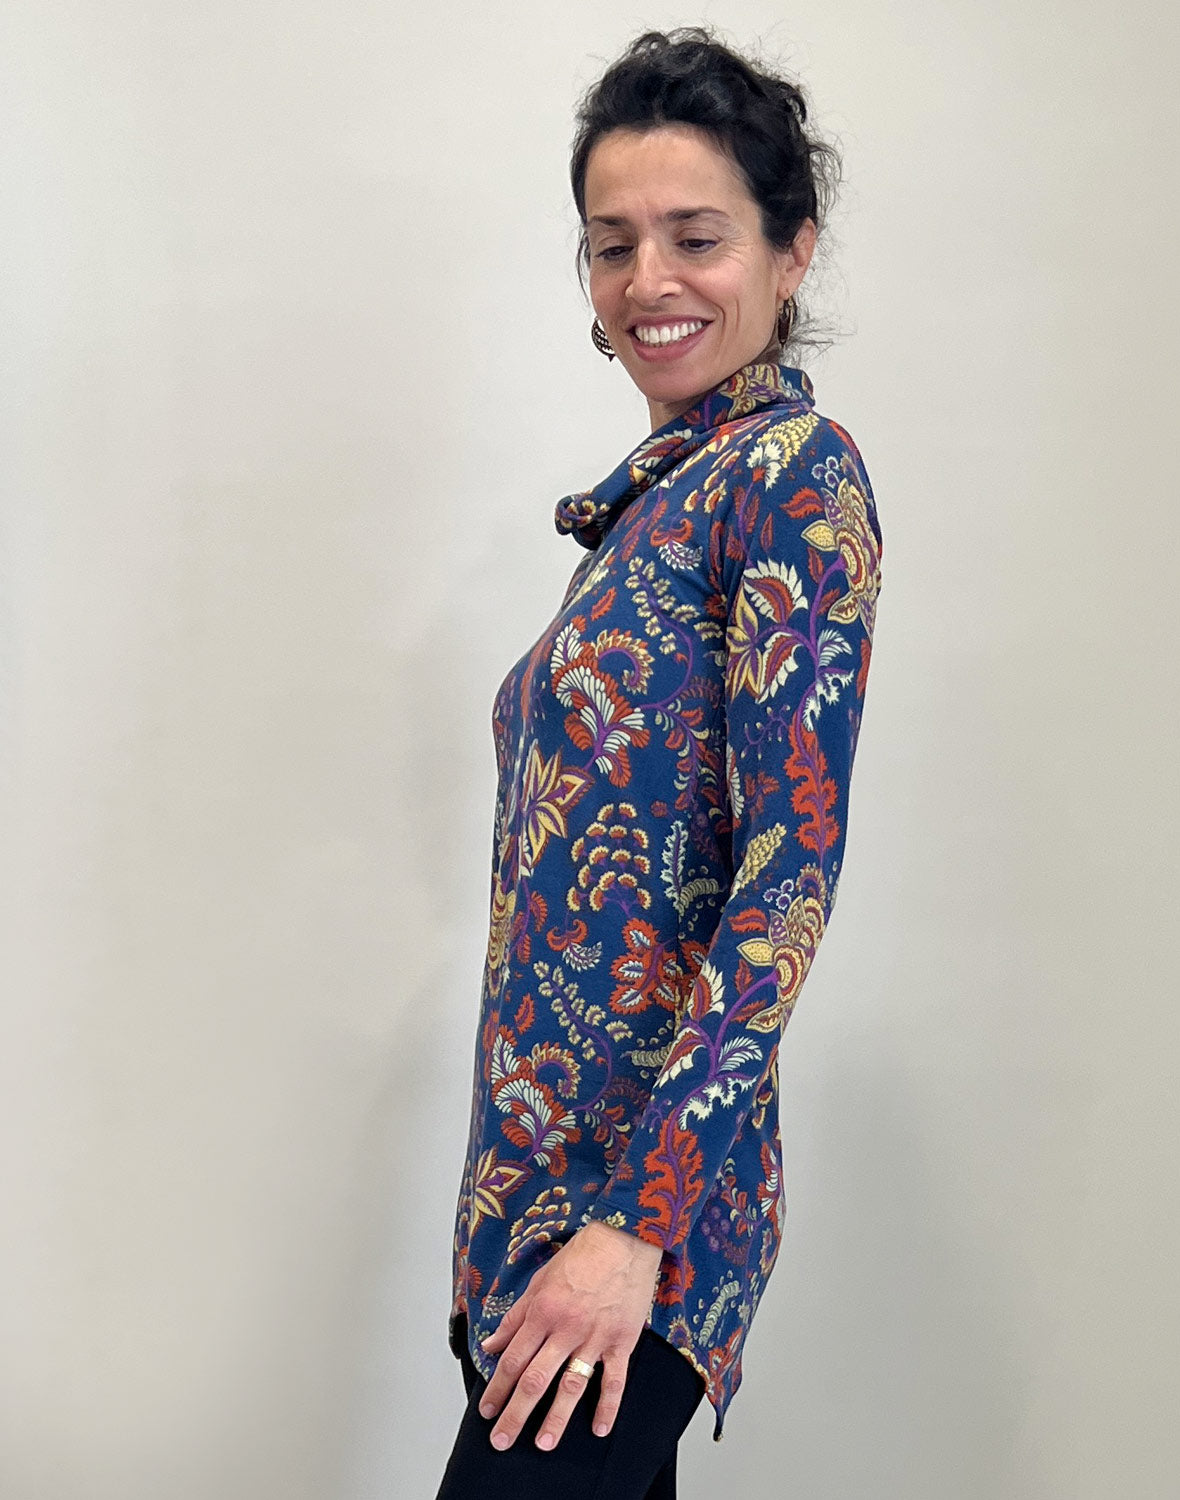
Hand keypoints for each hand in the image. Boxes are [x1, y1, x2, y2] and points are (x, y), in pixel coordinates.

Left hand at [476, 1219, 663, 1451]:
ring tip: (543, 1443)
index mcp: (542, 1312)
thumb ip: (515, 1316)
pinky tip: (600, 1429)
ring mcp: (595, 1338)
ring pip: (571, 1386)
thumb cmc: (581, 1256)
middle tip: (502, 1440)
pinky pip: (614, 1380)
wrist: (624, 1240)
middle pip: (535, 1379)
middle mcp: (565, 1328)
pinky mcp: (622, 1341)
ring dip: (556, 1419)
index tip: (486, 1410)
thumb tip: (493, 1344)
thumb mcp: (538, 1280)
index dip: (496, 1389)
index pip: (512, 1359)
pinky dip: (607, 1407)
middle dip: (515, 1414)